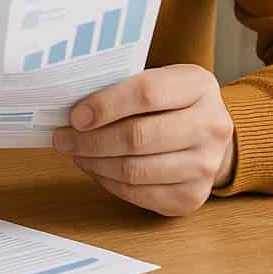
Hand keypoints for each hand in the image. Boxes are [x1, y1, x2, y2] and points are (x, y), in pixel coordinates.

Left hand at [53, 64, 234, 216]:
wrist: (209, 132)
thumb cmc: (169, 100)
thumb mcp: (156, 77)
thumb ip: (121, 85)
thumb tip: (72, 108)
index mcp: (197, 85)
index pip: (146, 93)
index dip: (105, 105)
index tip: (75, 116)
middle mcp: (210, 126)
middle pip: (138, 137)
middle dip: (91, 140)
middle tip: (62, 138)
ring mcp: (206, 165)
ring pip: (136, 170)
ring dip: (95, 163)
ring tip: (75, 153)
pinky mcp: (194, 196)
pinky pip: (141, 194)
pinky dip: (109, 183)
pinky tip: (95, 168)